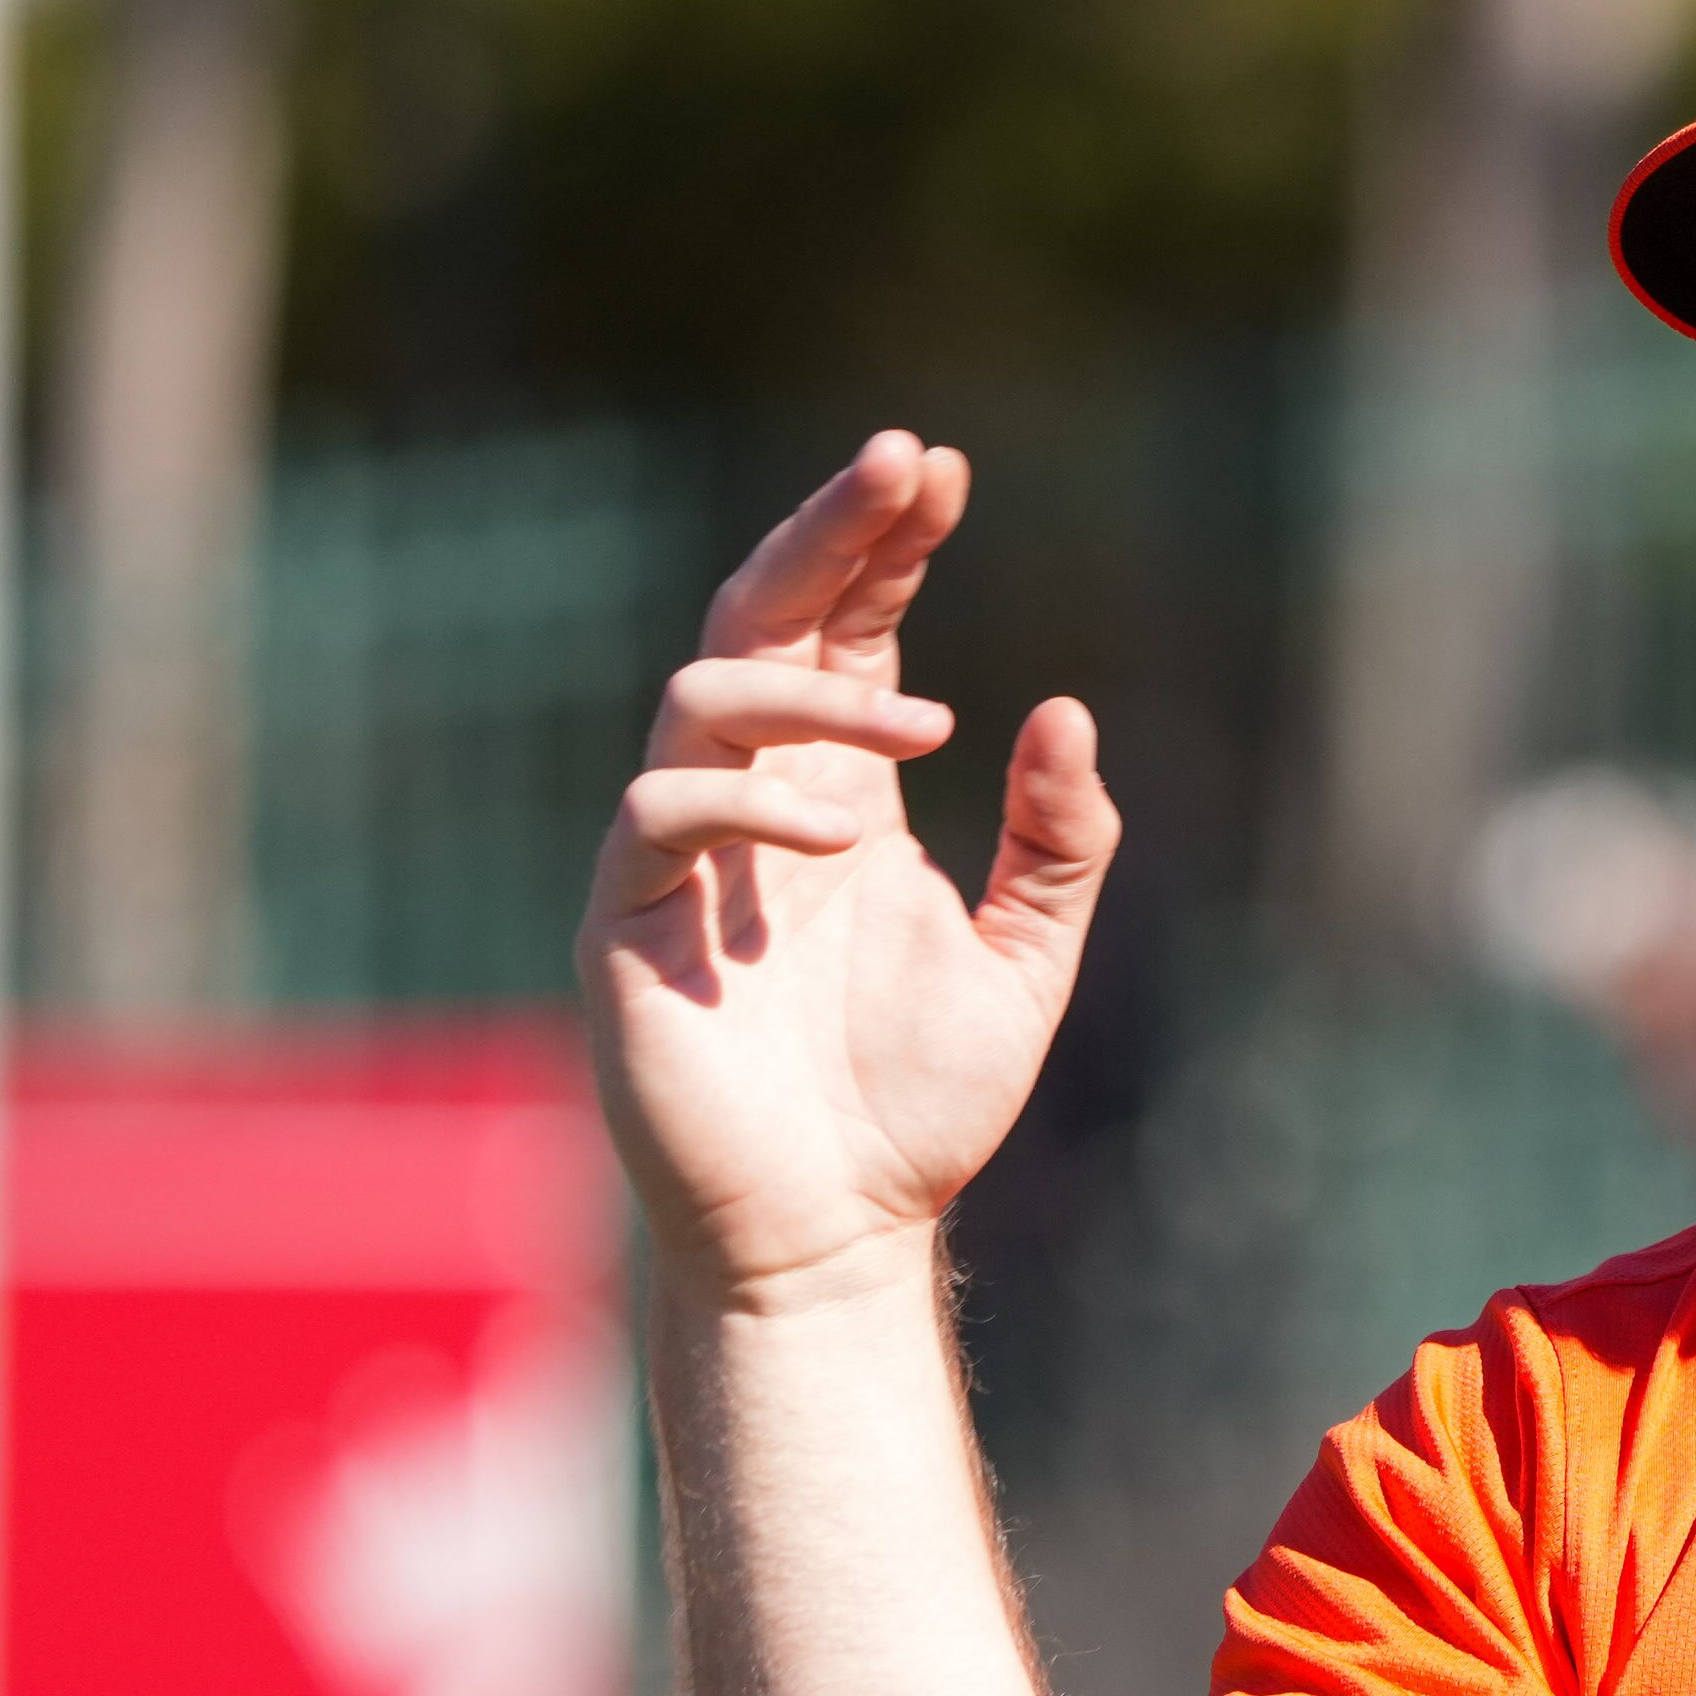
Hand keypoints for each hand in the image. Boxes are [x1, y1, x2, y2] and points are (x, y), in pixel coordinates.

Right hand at [580, 432, 1117, 1305]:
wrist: (838, 1232)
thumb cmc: (916, 1106)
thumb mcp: (1027, 961)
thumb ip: (1058, 845)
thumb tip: (1067, 712)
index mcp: (838, 793)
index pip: (848, 628)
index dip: (884, 544)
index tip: (942, 469)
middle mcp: (752, 801)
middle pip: (765, 617)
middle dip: (828, 533)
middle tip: (901, 462)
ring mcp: (679, 856)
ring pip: (702, 695)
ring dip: (816, 687)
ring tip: (930, 727)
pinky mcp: (628, 923)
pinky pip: (661, 815)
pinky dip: (748, 801)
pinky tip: (840, 835)